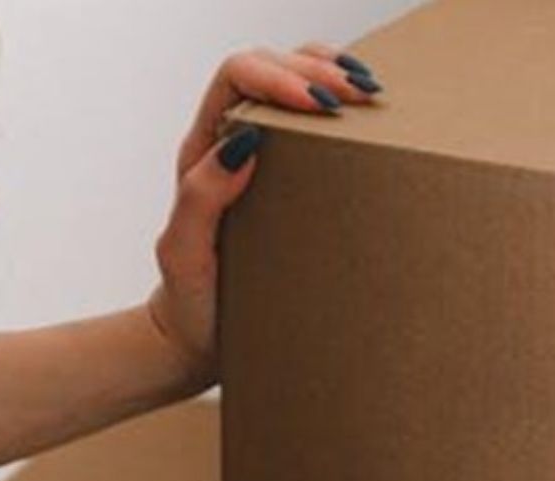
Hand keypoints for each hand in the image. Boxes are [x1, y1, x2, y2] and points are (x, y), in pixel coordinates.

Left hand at [146, 44, 383, 389]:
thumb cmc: (191, 300)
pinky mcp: (295, 181)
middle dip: (316, 68)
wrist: (200, 338)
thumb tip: (244, 142)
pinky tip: (370, 112)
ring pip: (293, 84)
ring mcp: (266, 160)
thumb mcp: (184, 253)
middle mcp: (233, 144)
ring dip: (332, 74)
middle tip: (359, 95)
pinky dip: (343, 107)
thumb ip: (202, 198)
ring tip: (369, 91)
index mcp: (206, 150)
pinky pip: (315, 126)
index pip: (238, 80)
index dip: (280, 77)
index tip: (322, 104)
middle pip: (269, 67)